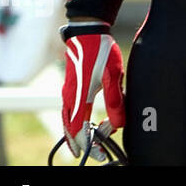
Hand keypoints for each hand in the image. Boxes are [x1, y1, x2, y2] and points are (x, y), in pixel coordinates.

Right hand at [60, 22, 125, 160]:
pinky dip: (78, 122)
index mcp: (78, 98)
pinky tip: (88, 123)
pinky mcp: (71, 88)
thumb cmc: (101, 51)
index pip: (79, 130)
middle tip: (97, 152)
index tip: (100, 153)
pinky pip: (70, 112)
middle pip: (71, 129)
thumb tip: (117, 125)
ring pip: (69, 121)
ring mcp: (68, 93)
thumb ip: (115, 101)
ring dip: (80, 133)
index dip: (88, 145)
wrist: (87, 32)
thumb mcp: (113, 76)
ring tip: (93, 142)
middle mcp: (69, 98)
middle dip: (83, 143)